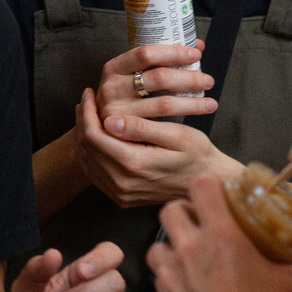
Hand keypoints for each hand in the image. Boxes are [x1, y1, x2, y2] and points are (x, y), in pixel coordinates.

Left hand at [75, 85, 241, 208]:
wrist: (207, 183)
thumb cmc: (197, 155)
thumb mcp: (176, 135)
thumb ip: (142, 128)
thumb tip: (110, 121)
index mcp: (134, 164)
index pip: (95, 136)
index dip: (87, 113)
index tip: (89, 94)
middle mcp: (123, 182)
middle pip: (87, 148)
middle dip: (83, 121)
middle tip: (86, 100)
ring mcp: (121, 193)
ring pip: (88, 162)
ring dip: (85, 137)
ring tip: (89, 115)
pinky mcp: (122, 197)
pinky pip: (96, 175)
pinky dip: (92, 154)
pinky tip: (98, 138)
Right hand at [94, 41, 215, 126]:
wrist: (104, 130)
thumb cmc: (125, 96)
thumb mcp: (134, 75)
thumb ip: (161, 60)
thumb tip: (197, 44)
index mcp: (114, 67)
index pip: (146, 53)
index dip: (173, 52)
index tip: (196, 54)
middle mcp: (112, 88)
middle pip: (159, 78)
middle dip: (189, 78)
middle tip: (208, 80)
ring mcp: (117, 111)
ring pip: (164, 104)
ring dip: (192, 102)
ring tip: (211, 102)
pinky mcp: (126, 132)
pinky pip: (161, 124)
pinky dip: (182, 118)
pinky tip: (196, 117)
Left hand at [148, 176, 291, 291]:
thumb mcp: (288, 286)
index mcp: (220, 235)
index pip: (201, 186)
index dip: (209, 185)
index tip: (218, 195)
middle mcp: (189, 247)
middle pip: (170, 209)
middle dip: (184, 212)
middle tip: (200, 224)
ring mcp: (170, 272)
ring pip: (158, 243)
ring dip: (171, 245)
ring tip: (188, 256)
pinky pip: (160, 276)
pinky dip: (170, 276)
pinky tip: (186, 287)